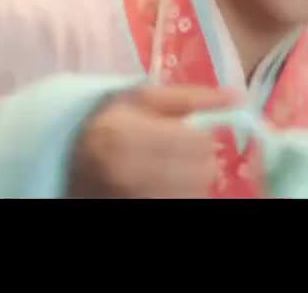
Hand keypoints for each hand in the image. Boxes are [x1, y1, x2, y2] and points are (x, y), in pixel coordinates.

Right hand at [68, 84, 240, 197]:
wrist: (70, 170)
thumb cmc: (108, 126)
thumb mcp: (138, 100)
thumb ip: (188, 96)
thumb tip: (237, 97)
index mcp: (126, 134)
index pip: (199, 143)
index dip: (198, 137)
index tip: (182, 134)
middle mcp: (128, 172)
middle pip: (204, 169)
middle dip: (196, 159)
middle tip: (174, 153)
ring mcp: (135, 198)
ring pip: (198, 191)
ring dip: (191, 180)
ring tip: (167, 170)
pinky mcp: (142, 210)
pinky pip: (186, 202)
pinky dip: (181, 194)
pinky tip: (163, 186)